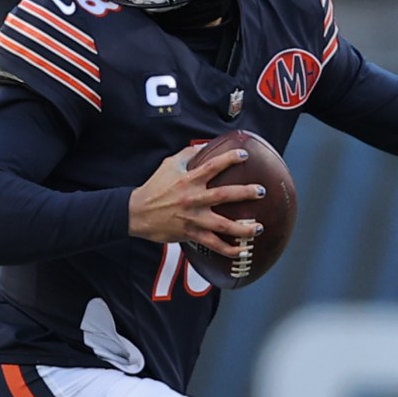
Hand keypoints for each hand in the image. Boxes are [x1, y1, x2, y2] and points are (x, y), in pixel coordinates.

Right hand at [128, 145, 263, 259]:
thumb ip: (188, 154)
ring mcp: (192, 218)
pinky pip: (212, 244)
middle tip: (261, 191)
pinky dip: (227, 250)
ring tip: (258, 228)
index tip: (245, 156)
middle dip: (245, 193)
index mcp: (188, 180)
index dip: (229, 159)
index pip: (212, 166)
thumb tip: (205, 145)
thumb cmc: (153, 188)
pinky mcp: (190, 234)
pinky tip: (241, 251)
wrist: (136, 213)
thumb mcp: (168, 165)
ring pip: (222, 225)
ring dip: (242, 228)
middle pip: (223, 195)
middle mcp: (192, 199)